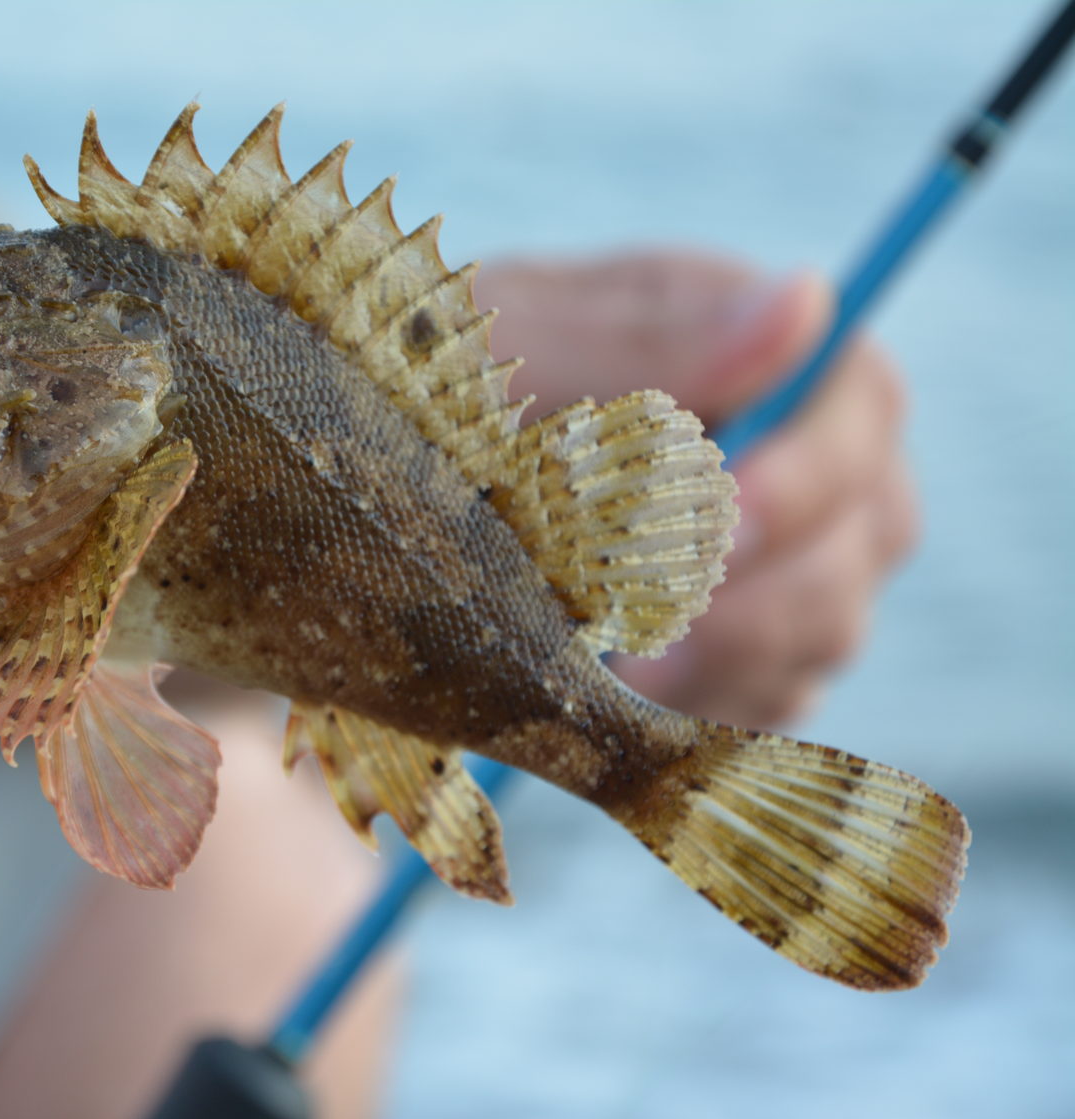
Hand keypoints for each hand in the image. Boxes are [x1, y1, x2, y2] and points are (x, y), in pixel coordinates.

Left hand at [479, 251, 916, 727]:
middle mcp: (792, 445)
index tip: (721, 525)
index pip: (857, 402)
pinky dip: (702, 705)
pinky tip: (622, 687)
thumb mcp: (518, 346)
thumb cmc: (439, 384)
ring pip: (829, 627)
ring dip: (721, 657)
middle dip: (758, 592)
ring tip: (611, 658)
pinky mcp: (750, 643)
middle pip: (865, 531)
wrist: (366, 488)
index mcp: (747, 342)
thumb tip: (803, 300)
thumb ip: (649, 340)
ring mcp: (785, 551)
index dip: (808, 475)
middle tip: (638, 625)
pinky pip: (776, 698)